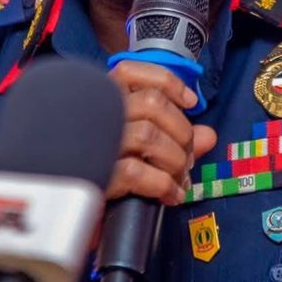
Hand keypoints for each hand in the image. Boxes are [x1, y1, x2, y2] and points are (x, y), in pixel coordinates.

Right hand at [106, 61, 216, 205]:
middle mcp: (96, 116)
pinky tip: (170, 195)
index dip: (166, 82)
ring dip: (175, 160)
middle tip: (187, 157)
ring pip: (149, 135)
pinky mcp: (95, 174)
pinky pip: (137, 171)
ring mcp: (94, 144)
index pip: (130, 71)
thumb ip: (175, 137)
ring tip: (178, 177)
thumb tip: (208, 136)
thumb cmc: (110, 174)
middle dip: (182, 132)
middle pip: (152, 103)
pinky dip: (163, 185)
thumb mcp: (141, 151)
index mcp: (102, 103)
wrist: (73, 209)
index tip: (189, 102)